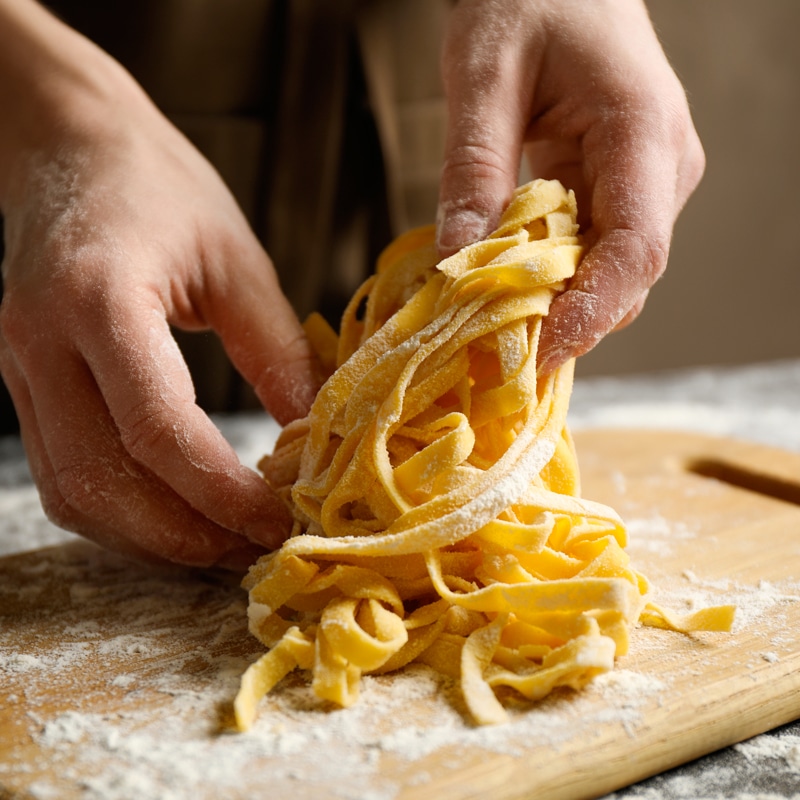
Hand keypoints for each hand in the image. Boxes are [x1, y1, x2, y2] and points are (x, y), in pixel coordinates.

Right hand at [0, 2, 318, 567]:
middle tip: (254, 550)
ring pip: (73, 493)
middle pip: (102, 482)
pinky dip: (120, 513)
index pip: (158, 429)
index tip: (278, 521)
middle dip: (185, 534)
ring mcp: (17, 367)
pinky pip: (62, 473)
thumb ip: (277, 350)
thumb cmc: (158, 186)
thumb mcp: (236, 259)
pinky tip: (174, 514)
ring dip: (149, 538)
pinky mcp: (21, 381)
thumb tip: (320, 435)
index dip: (222, 492)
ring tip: (222, 544)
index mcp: (100, 298)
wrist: (66, 143)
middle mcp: (41, 343)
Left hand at [436, 0, 704, 372]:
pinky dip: (551, 279)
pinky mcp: (618, 188)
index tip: (541, 354)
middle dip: (566, 321)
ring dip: (556, 305)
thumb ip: (474, 170)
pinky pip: (591, 251)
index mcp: (642, 131)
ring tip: (494, 331)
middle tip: (498, 356)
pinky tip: (507, 291)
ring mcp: (645, 181)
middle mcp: (660, 167)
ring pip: (609, 271)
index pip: (636, 247)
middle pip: (626, 274)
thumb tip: (458, 266)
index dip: (592, 311)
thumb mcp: (482, 77)